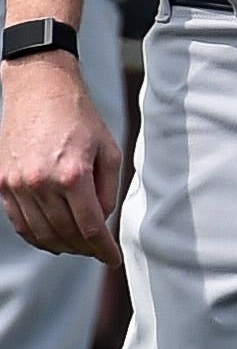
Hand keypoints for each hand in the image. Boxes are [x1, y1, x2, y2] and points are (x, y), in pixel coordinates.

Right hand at [0, 59, 122, 263]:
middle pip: (64, 234)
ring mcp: (16, 185)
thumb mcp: (109, 150)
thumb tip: (101, 220)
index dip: (104, 249)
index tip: (113, 259)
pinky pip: (19, 221)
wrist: (40, 89)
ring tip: (78, 247)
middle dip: (85, 249)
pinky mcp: (1, 182)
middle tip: (98, 252)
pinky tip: (52, 237)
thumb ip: (107, 190)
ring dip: (61, 245)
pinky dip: (36, 235)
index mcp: (72, 175)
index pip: (90, 227)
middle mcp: (40, 183)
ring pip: (40, 233)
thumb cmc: (80, 116)